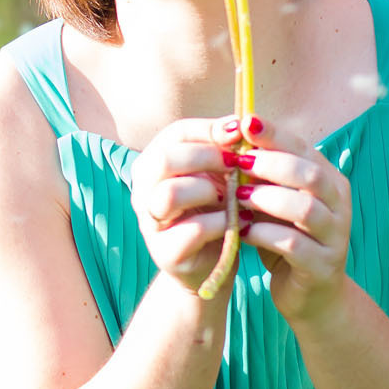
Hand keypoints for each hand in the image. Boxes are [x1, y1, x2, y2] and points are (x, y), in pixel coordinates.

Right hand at [130, 117, 245, 295]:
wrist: (213, 266)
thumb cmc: (215, 213)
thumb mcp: (218, 177)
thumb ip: (225, 150)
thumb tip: (245, 123)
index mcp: (153, 166)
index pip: (175, 133)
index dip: (208, 129)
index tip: (238, 133)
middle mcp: (143, 192)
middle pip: (165, 160)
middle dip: (207, 157)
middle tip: (237, 164)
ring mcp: (151, 224)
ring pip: (170, 194)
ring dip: (209, 191)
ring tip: (233, 197)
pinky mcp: (166, 254)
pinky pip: (194, 230)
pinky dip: (223, 223)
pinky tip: (241, 223)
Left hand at [234, 119, 352, 325]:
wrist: (310, 295)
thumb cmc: (287, 238)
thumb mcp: (275, 203)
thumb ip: (262, 177)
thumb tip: (228, 140)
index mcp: (329, 181)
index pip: (303, 148)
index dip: (274, 134)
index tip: (243, 123)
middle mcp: (339, 204)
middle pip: (309, 175)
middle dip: (270, 164)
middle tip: (236, 162)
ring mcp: (335, 236)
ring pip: (304, 209)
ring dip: (267, 199)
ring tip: (237, 197)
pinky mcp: (322, 266)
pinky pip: (294, 245)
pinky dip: (265, 234)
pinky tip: (241, 230)